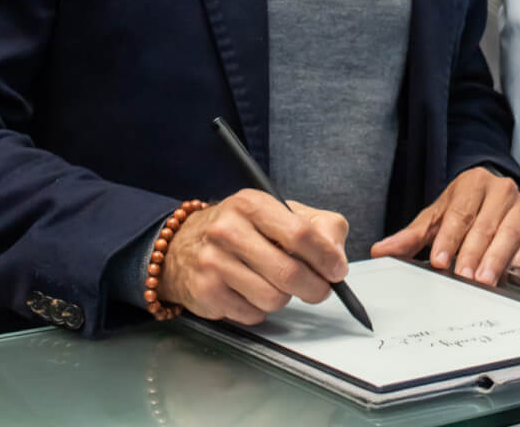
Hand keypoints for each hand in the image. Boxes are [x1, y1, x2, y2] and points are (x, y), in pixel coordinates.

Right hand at [157, 189, 348, 324]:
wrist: (182, 245)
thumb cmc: (242, 229)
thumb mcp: (280, 213)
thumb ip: (319, 227)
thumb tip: (337, 259)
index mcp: (251, 204)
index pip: (300, 234)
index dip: (326, 257)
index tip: (337, 271)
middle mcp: (228, 230)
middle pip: (289, 272)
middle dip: (314, 288)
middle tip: (319, 288)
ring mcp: (213, 262)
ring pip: (273, 299)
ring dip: (284, 298)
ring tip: (274, 283)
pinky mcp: (206, 292)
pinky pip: (253, 314)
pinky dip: (260, 309)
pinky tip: (250, 292)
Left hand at [369, 167, 519, 285]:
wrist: (494, 194)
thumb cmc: (464, 207)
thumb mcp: (436, 215)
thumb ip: (410, 235)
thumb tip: (381, 251)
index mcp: (473, 183)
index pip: (460, 212)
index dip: (449, 238)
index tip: (439, 259)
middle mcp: (500, 191)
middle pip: (485, 225)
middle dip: (472, 253)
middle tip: (462, 275)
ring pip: (508, 235)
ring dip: (495, 259)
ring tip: (483, 279)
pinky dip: (519, 261)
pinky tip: (509, 275)